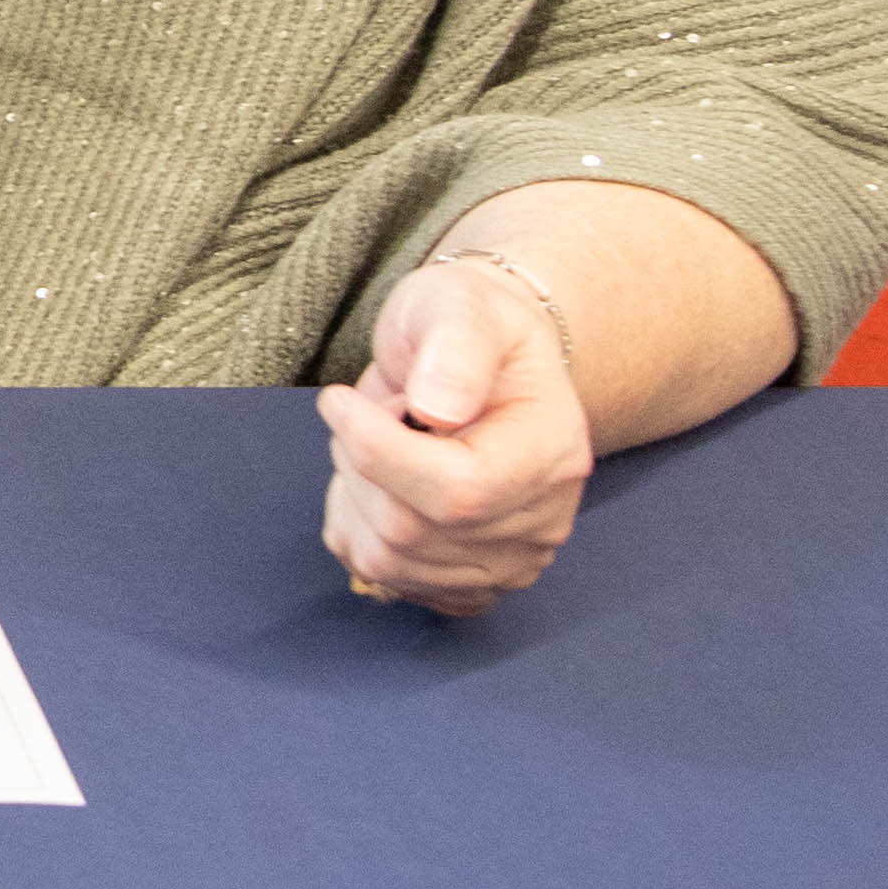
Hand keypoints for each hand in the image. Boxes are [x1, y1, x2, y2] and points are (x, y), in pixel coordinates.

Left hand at [316, 253, 596, 613]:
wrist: (481, 359)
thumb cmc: (470, 324)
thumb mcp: (462, 304)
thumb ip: (456, 346)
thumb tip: (438, 408)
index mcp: (552, 451)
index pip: (459, 491)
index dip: (377, 452)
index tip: (335, 401)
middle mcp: (541, 520)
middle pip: (410, 530)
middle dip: (360, 465)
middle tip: (370, 410)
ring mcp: (508, 562)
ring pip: (386, 561)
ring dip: (354, 496)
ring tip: (380, 442)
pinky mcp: (469, 584)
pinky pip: (383, 578)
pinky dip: (358, 529)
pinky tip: (379, 484)